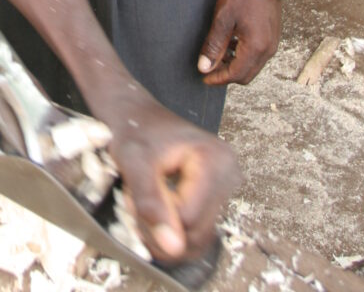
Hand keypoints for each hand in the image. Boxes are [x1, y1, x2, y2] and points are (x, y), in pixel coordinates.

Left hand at [106, 92, 239, 262]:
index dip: (155, 212)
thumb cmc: (133, 130)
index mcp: (217, 160)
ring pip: (194, 240)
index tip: (137, 187)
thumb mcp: (134, 161)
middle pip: (194, 234)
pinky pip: (195, 235)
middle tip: (136, 197)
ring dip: (162, 231)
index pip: (188, 219)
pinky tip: (156, 206)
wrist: (135, 115)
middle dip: (159, 225)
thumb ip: (150, 203)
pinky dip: (171, 230)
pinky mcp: (216, 201)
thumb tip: (173, 248)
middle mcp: (230, 176)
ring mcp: (226, 190)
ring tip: (144, 200)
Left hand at [197, 0, 282, 85]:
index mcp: (256, 48)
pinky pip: (258, 55)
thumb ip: (214, 46)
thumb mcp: (222, 20)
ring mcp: (272, 43)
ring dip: (235, 65)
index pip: (236, 75)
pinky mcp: (272, 36)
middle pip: (246, 75)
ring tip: (217, 55)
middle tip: (209, 68)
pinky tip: (230, 44)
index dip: (218, 79)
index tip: (204, 78)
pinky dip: (243, 55)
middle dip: (227, 74)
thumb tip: (204, 67)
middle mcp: (268, 50)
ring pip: (252, 66)